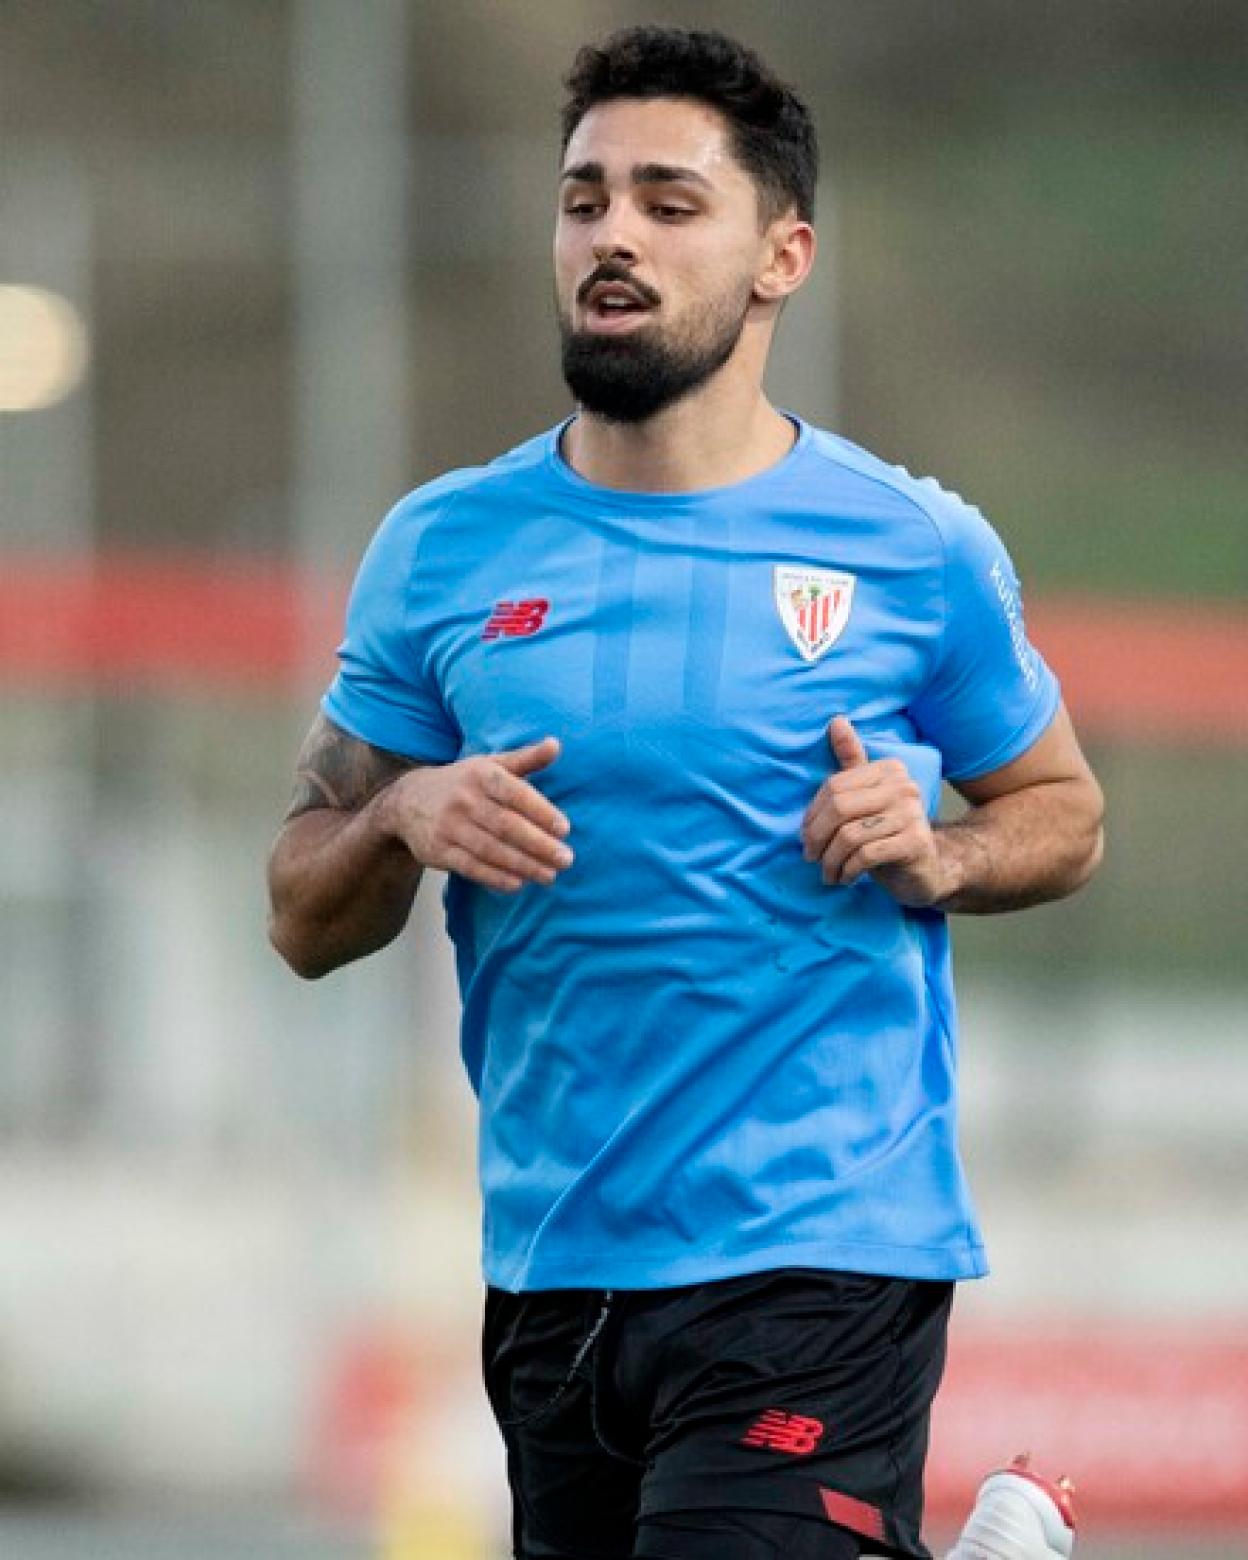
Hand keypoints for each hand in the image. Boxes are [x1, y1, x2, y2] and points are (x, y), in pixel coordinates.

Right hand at [381, 736, 572, 892]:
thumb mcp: (491, 765)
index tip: (565, 829)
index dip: (542, 811)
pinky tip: (518, 884)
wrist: (407, 801)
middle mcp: (464, 800)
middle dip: (538, 845)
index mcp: (481, 775)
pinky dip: (495, 877)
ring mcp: (449, 827)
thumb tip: (556, 745)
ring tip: (549, 876)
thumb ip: (526, 759)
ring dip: (523, 865)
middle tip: (565, 859)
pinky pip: (470, 867)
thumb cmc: (463, 783)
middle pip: (506, 826)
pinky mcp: (439, 851)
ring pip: (491, 849)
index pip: (515, 794)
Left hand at [800, 717, 950, 906]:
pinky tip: (846, 878)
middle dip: (817, 837)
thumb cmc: (888, 832)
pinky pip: (865, 855)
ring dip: (831, 860)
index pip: (834, 786)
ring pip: (849, 836)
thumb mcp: (867, 796)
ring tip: (828, 873)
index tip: (806, 836)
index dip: (812, 814)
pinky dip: (848, 870)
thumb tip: (836, 720)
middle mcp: (904, 787)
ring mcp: (912, 815)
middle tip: (810, 857)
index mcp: (889, 770)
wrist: (927, 869)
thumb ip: (852, 760)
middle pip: (839, 808)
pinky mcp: (915, 844)